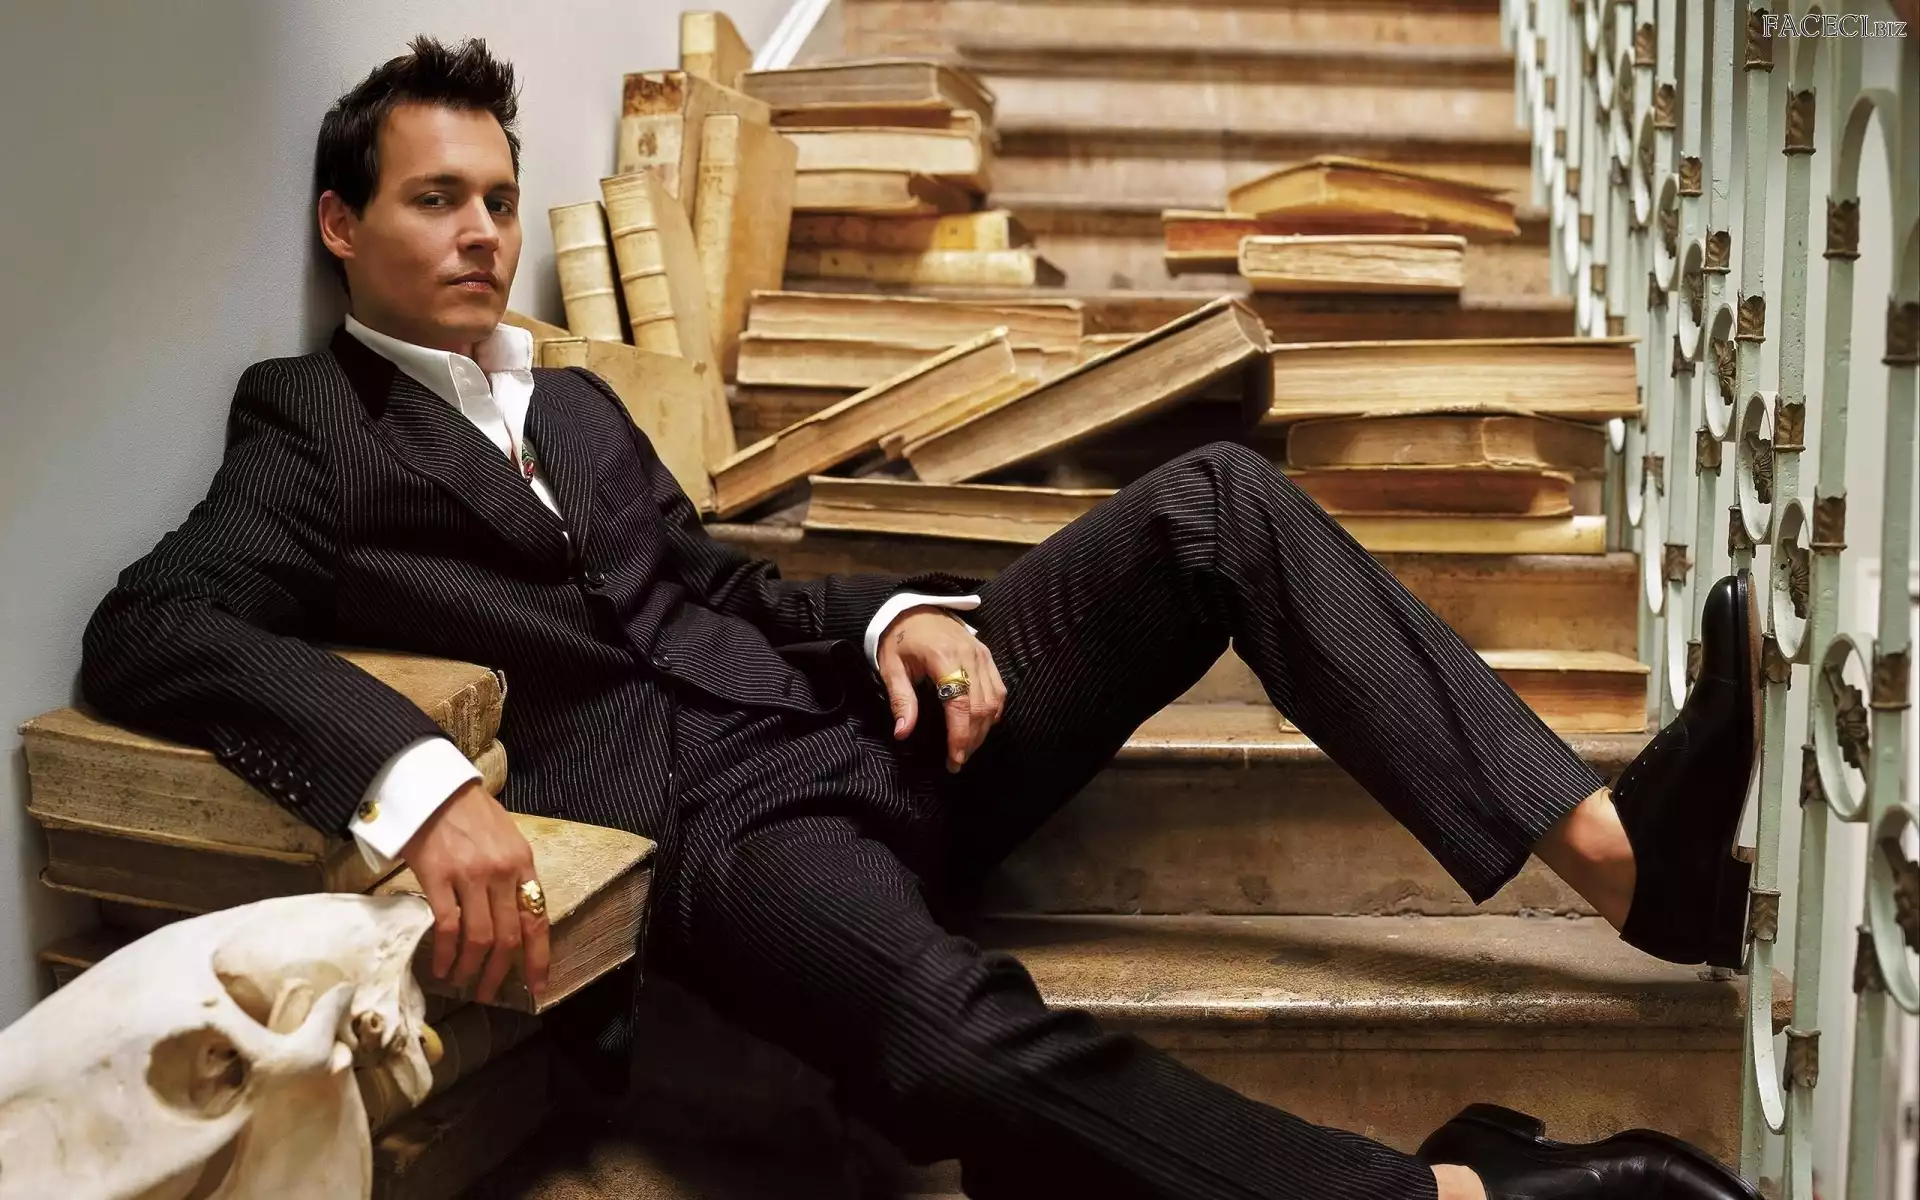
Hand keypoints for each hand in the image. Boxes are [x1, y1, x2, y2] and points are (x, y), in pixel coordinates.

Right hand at [400, 782, 548, 1003]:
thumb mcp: (505, 838)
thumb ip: (513, 873)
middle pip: (509, 936)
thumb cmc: (469, 812)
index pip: (537, 919)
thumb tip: (514, 912)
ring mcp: (470, 875)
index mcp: (523, 863)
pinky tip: (442, 968)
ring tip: (463, 984)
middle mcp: (502, 872)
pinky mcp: (438, 877)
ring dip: (473, 969)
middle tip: (490, 994)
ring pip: (480, 938)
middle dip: (501, 973)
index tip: (537, 986)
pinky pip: (448, 927)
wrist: (432, 787)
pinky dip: (447, 954)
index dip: (538, 957)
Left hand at [875, 606, 1006, 771]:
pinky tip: (981, 726)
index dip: (960, 736)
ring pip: (994, 701)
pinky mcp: (987, 655)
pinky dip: (993, 712)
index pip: (960, 705)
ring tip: (967, 747)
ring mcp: (982, 655)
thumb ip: (901, 700)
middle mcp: (969, 656)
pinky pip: (998, 689)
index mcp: (943, 658)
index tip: (954, 760)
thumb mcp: (891, 668)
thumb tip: (903, 733)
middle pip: (980, 707)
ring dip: (983, 729)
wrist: (913, 608)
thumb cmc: (899, 639)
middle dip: (971, 739)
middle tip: (957, 761)